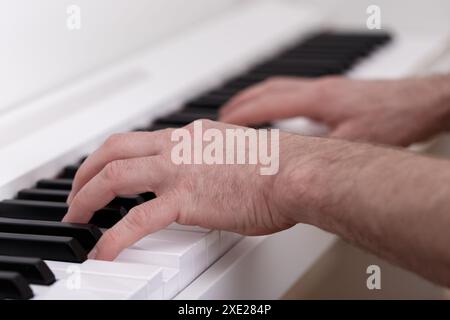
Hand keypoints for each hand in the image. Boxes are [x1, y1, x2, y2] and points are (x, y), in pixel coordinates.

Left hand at [63, 121, 298, 260]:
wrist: (295, 173)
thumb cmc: (278, 166)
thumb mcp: (238, 152)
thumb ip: (216, 160)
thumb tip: (213, 175)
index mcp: (192, 136)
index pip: (141, 139)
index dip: (115, 155)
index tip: (107, 170)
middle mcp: (178, 147)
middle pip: (114, 149)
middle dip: (88, 170)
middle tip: (78, 190)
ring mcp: (178, 172)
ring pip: (114, 176)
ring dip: (86, 197)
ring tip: (75, 216)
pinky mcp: (184, 201)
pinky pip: (135, 221)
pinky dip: (112, 237)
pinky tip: (102, 251)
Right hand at [220, 75, 449, 145]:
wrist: (420, 103)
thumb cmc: (393, 119)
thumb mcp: (352, 144)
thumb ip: (319, 155)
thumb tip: (292, 168)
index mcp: (317, 100)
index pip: (267, 103)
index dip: (240, 115)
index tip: (220, 124)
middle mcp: (318, 89)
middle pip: (268, 89)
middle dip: (241, 102)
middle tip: (222, 116)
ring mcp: (326, 88)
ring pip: (280, 87)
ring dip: (257, 99)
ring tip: (241, 112)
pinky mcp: (334, 92)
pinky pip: (294, 92)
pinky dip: (276, 101)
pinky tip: (278, 114)